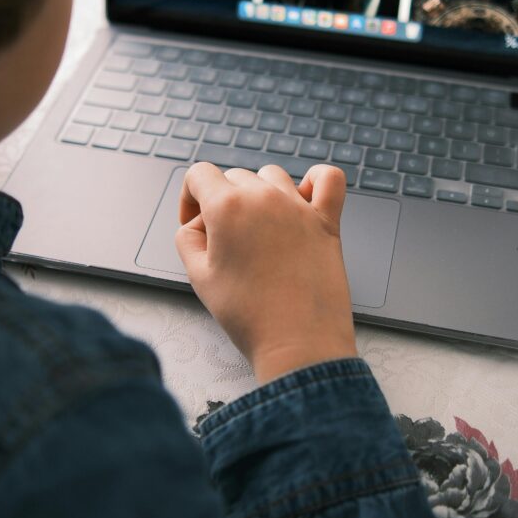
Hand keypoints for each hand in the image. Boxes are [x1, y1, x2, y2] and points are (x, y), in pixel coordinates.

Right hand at [176, 163, 356, 383]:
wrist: (297, 343)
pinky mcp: (328, 221)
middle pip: (235, 177)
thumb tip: (200, 223)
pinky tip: (306, 194)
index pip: (199, 174)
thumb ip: (188, 238)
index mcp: (228, 207)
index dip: (189, 197)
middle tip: (225, 242)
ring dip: (260, 194)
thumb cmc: (249, 315)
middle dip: (222, 202)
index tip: (194, 222)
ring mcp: (299, 207)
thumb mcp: (198, 276)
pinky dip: (317, 179)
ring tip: (259, 229)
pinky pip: (328, 178)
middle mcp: (264, 198)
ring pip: (272, 176)